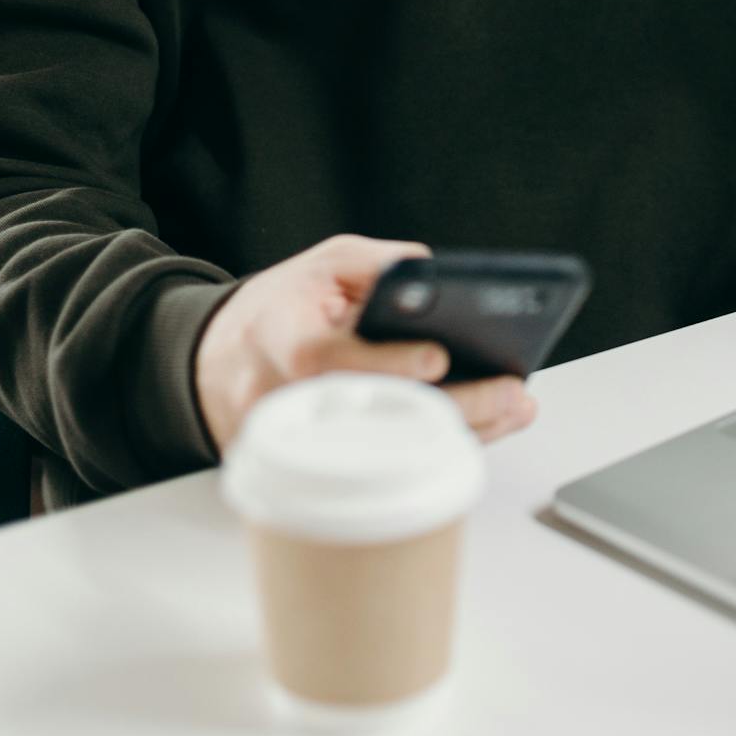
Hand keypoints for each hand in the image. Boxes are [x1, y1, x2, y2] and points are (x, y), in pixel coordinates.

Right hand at [193, 234, 538, 451]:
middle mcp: (282, 397)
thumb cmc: (283, 308)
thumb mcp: (325, 265)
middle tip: (511, 392)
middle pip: (370, 416)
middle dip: (450, 406)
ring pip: (384, 451)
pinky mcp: (316, 470)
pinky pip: (384, 465)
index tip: (438, 358)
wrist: (222, 360)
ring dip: (459, 432)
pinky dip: (436, 447)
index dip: (382, 362)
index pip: (323, 357)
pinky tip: (486, 428)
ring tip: (514, 407)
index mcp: (278, 335)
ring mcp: (299, 444)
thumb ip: (381, 265)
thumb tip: (439, 276)